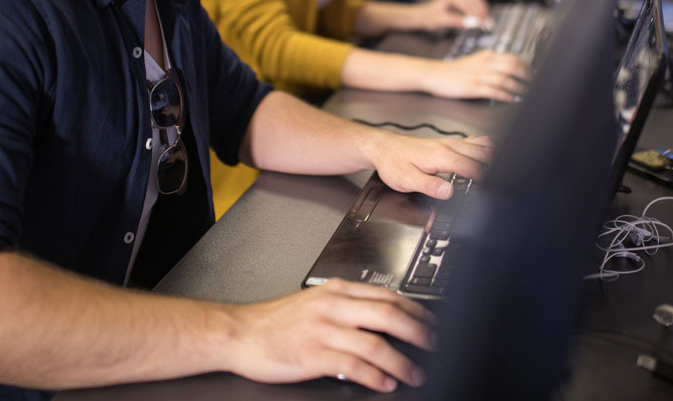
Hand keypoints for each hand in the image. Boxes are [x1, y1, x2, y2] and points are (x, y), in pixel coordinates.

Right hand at [222, 279, 434, 391]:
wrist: (240, 333)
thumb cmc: (275, 321)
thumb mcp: (315, 300)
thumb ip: (346, 304)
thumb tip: (382, 315)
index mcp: (336, 290)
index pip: (387, 295)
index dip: (415, 309)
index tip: (430, 321)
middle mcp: (333, 307)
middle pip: (388, 316)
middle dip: (417, 332)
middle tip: (432, 345)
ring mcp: (323, 331)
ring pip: (376, 344)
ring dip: (401, 362)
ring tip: (414, 373)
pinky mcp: (314, 355)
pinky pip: (354, 366)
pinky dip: (375, 377)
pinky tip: (385, 383)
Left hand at [367, 131, 494, 197]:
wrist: (383, 148)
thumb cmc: (392, 163)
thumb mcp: (407, 180)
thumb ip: (429, 186)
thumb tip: (448, 192)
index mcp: (441, 156)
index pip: (472, 167)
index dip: (484, 180)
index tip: (491, 190)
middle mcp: (448, 146)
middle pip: (482, 152)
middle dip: (495, 166)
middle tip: (501, 180)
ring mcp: (449, 142)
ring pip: (480, 144)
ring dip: (492, 155)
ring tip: (501, 168)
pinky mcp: (447, 142)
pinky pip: (472, 141)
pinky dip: (484, 147)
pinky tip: (486, 155)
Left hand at [413, 0, 489, 29]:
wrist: (422, 14)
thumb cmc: (429, 18)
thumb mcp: (443, 21)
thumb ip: (458, 21)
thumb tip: (475, 24)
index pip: (468, 5)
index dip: (478, 17)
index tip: (484, 27)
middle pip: (476, 1)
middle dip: (483, 14)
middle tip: (488, 26)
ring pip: (477, 0)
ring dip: (483, 12)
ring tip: (487, 24)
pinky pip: (474, 1)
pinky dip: (479, 10)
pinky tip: (482, 19)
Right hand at [422, 50, 529, 102]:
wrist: (435, 74)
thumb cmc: (455, 70)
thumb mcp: (476, 61)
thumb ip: (492, 63)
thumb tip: (510, 69)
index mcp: (487, 56)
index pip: (513, 58)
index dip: (526, 66)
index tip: (534, 74)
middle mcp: (485, 63)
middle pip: (513, 66)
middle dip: (527, 76)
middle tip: (535, 85)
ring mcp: (479, 75)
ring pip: (506, 80)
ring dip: (519, 88)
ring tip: (527, 94)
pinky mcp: (473, 87)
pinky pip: (495, 91)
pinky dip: (507, 96)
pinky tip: (513, 99)